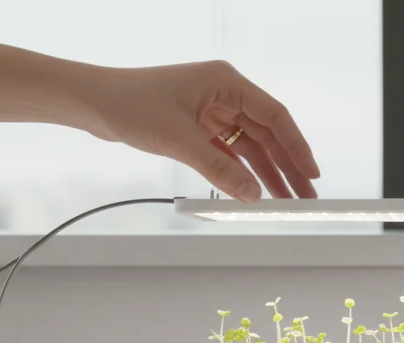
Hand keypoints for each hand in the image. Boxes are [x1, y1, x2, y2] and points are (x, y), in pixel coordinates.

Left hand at [84, 61, 319, 202]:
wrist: (91, 102)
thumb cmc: (130, 104)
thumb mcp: (179, 140)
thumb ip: (220, 169)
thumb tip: (253, 195)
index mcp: (227, 82)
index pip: (275, 116)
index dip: (297, 146)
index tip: (312, 173)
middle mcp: (224, 94)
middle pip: (268, 135)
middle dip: (287, 166)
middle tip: (305, 196)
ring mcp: (212, 112)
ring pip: (251, 147)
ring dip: (267, 173)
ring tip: (286, 200)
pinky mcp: (199, 128)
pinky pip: (231, 153)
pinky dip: (242, 172)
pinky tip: (255, 191)